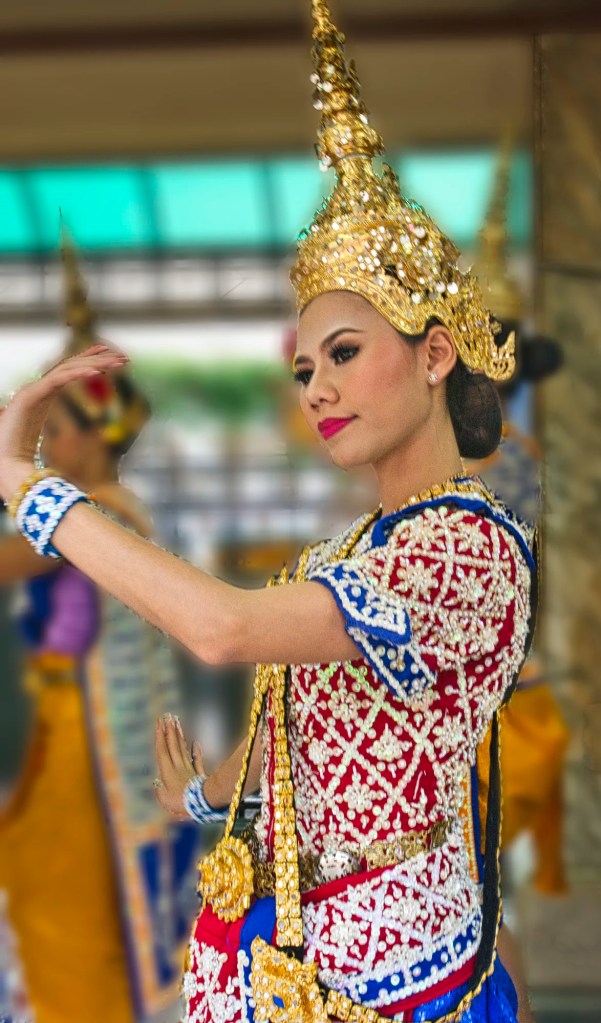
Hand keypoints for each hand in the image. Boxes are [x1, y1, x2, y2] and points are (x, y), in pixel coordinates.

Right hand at [0, 344, 127, 500]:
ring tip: (115, 361)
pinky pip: (56, 381)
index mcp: (44, 394)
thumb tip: (90, 435)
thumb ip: (64, 427)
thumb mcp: (50, 435)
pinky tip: (96, 372)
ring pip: (66, 369)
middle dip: (98, 359)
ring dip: (92, 363)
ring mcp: (32, 391)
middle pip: (70, 366)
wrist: (6, 465)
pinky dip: (76, 374)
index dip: (87, 358)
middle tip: (123, 357)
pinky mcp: (29, 398)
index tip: (109, 353)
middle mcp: (38, 388)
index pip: (68, 370)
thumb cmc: (23, 453)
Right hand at [154, 713, 204, 818]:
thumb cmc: (180, 802)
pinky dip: (196, 750)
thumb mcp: (164, 799)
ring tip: (177, 723)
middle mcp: (178, 766)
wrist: (202, 802)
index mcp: (167, 771)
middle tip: (168, 716)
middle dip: (169, 730)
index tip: (159, 722)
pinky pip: (197, 759)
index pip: (162, 750)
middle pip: (173, 745)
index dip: (160, 736)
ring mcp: (189, 768)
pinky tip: (196, 742)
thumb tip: (157, 782)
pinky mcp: (199, 773)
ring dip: (179, 735)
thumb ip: (159, 789)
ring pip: (183, 748)